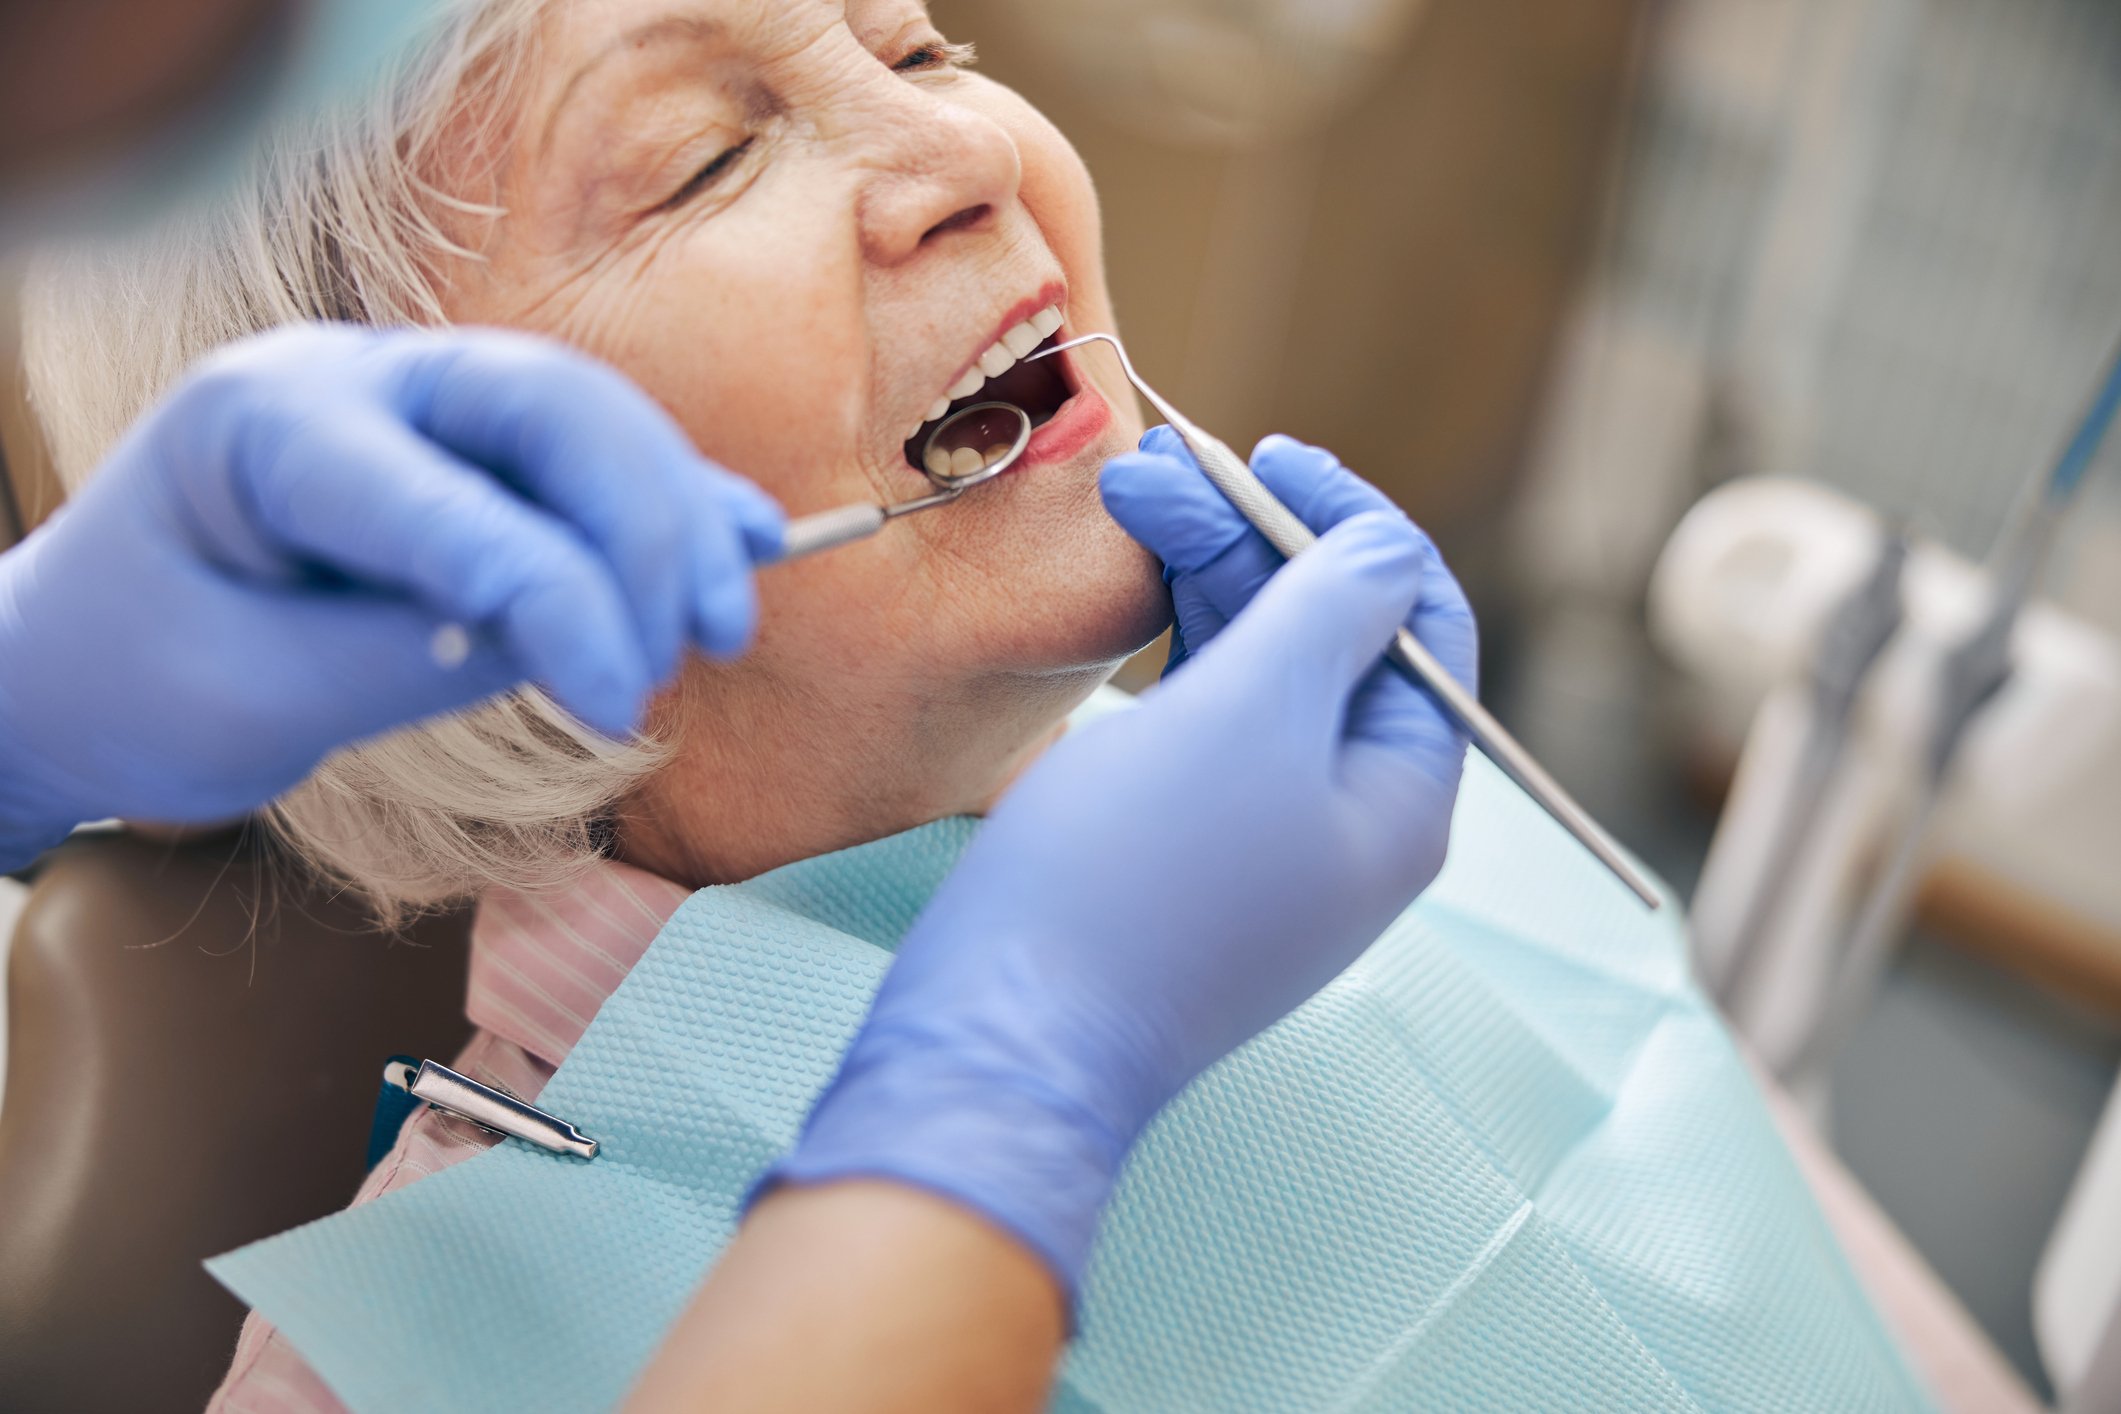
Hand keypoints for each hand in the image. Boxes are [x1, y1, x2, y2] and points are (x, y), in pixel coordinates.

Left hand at [0, 323, 782, 863]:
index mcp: (265, 425)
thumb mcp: (253, 697)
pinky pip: (589, 459)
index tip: (619, 705)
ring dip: (676, 517)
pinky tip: (754, 539)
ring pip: (589, 423)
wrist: (75, 663)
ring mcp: (414, 402)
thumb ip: (415, 658)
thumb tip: (572, 639)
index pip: (449, 505)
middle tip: (694, 647)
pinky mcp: (463, 451)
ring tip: (722, 628)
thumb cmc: (132, 681)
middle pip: (549, 407)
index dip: (557, 601)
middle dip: (646, 525)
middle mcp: (351, 380)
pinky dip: (674, 500)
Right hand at [768, 430, 1475, 1295]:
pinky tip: (1134, 587)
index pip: (1422, 630)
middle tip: (1162, 466)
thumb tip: (1390, 547)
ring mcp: (1262, 838)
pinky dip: (1176, 645)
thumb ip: (1332, 612)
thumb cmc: (1136, 876)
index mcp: (1402, 798)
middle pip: (1332, 642)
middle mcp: (1347, 820)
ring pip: (1258, 673)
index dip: (1358, 528)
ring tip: (1129, 494)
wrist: (1006, 1035)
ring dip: (1207, 578)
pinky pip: (1206, 720)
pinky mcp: (1183, 848)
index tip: (1277, 457)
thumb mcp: (1252, 716)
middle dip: (1256, 540)